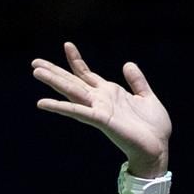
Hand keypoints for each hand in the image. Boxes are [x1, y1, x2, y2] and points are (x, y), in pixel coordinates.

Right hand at [31, 42, 173, 173]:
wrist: (158, 148)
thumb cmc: (153, 127)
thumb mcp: (146, 97)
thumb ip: (137, 81)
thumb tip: (127, 63)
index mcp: (110, 93)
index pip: (87, 74)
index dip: (76, 60)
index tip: (67, 44)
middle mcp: (101, 100)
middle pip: (73, 82)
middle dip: (55, 71)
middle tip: (34, 62)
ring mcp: (99, 110)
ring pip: (72, 92)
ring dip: (54, 82)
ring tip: (36, 72)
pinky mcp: (101, 120)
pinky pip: (78, 111)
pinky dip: (61, 107)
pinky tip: (42, 102)